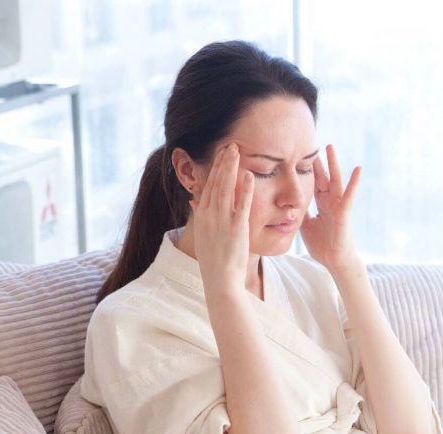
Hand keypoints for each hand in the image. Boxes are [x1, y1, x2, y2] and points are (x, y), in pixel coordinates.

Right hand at [190, 143, 255, 292]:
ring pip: (226, 188)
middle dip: (222, 162)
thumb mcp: (203, 237)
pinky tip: (249, 175)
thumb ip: (200, 217)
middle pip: (216, 182)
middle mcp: (209, 216)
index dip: (214, 169)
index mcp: (201, 217)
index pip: (207, 186)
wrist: (220, 281)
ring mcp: (222, 221)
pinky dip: (245, 189)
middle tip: (230, 144)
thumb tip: (193, 202)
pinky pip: (242, 204)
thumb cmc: (214, 262)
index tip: (220, 155)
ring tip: (237, 151)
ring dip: (231, 168)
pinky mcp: (237, 229)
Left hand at [300, 144, 361, 273]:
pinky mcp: (344, 212)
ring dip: (333, 163)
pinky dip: (354, 182)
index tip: (299, 154)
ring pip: (335, 180)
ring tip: (329, 146)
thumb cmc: (323, 245)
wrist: (334, 261)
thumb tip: (290, 205)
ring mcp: (338, 205)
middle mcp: (330, 202)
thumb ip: (301, 213)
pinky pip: (349, 195)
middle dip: (317, 161)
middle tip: (312, 143)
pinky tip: (358, 168)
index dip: (307, 169)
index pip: (314, 183)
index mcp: (321, 204)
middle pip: (323, 177)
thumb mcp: (305, 225)